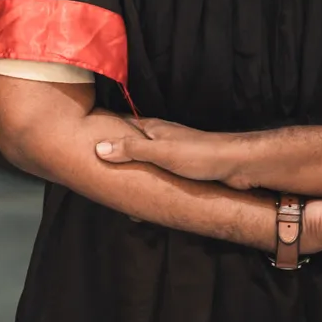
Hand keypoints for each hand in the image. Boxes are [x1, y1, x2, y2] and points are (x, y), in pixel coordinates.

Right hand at [95, 118, 252, 186]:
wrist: (238, 165)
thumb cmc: (200, 155)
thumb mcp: (161, 152)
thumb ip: (130, 150)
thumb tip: (97, 148)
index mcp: (153, 129)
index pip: (120, 126)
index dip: (102, 134)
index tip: (83, 143)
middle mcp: (161, 138)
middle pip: (130, 145)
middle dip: (115, 156)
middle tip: (96, 173)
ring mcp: (172, 152)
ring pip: (144, 160)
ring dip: (131, 171)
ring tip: (115, 189)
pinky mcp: (184, 167)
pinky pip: (157, 173)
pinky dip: (147, 182)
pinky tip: (144, 195)